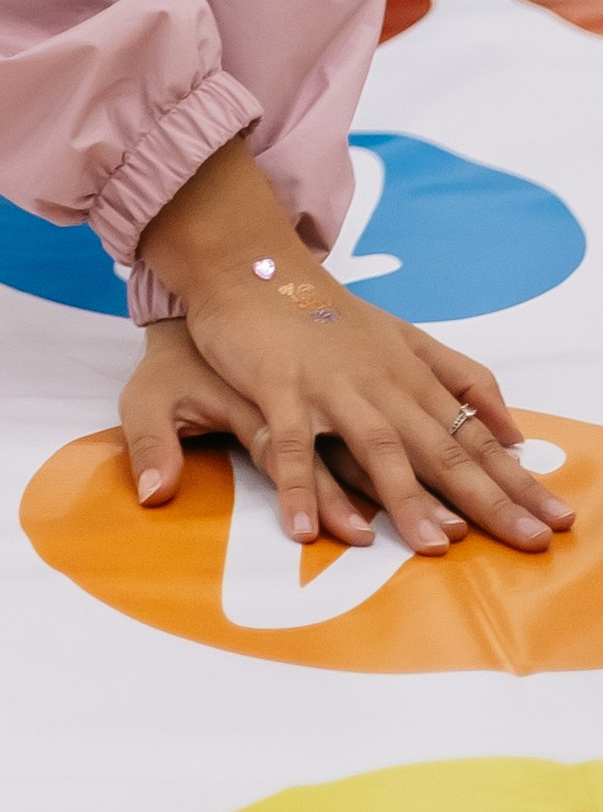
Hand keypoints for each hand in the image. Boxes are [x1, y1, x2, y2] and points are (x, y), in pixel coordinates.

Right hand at [133, 138, 570, 557]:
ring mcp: (332, 386)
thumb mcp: (404, 337)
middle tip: (531, 540)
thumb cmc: (327, 311)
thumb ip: (458, 378)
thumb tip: (513, 429)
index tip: (560, 520)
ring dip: (406, 498)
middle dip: (489, 498)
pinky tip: (305, 529)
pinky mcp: (280, 386)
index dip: (517, 481)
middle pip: (442, 448)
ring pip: (376, 446)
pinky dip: (298, 485)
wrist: (251, 264)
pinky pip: (291, 444)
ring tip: (434, 547)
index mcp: (413, 379)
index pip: (475, 438)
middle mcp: (383, 385)